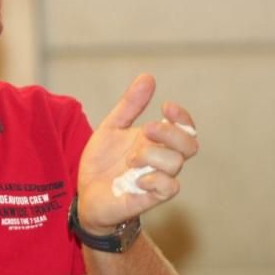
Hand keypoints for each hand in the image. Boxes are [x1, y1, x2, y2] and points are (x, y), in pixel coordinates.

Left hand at [76, 74, 197, 231]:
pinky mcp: (150, 198)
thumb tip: (148, 77)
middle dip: (171, 133)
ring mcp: (157, 178)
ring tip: (130, 159)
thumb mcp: (112, 127)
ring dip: (153, 155)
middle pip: (189, 144)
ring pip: (176, 163)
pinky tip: (136, 178)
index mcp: (156, 141)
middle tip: (146, 130)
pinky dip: (155, 179)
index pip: (185, 127)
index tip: (166, 106)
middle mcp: (161, 159)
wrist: (85, 193)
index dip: (183, 116)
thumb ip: (130, 105)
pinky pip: (169, 187)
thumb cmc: (102, 162)